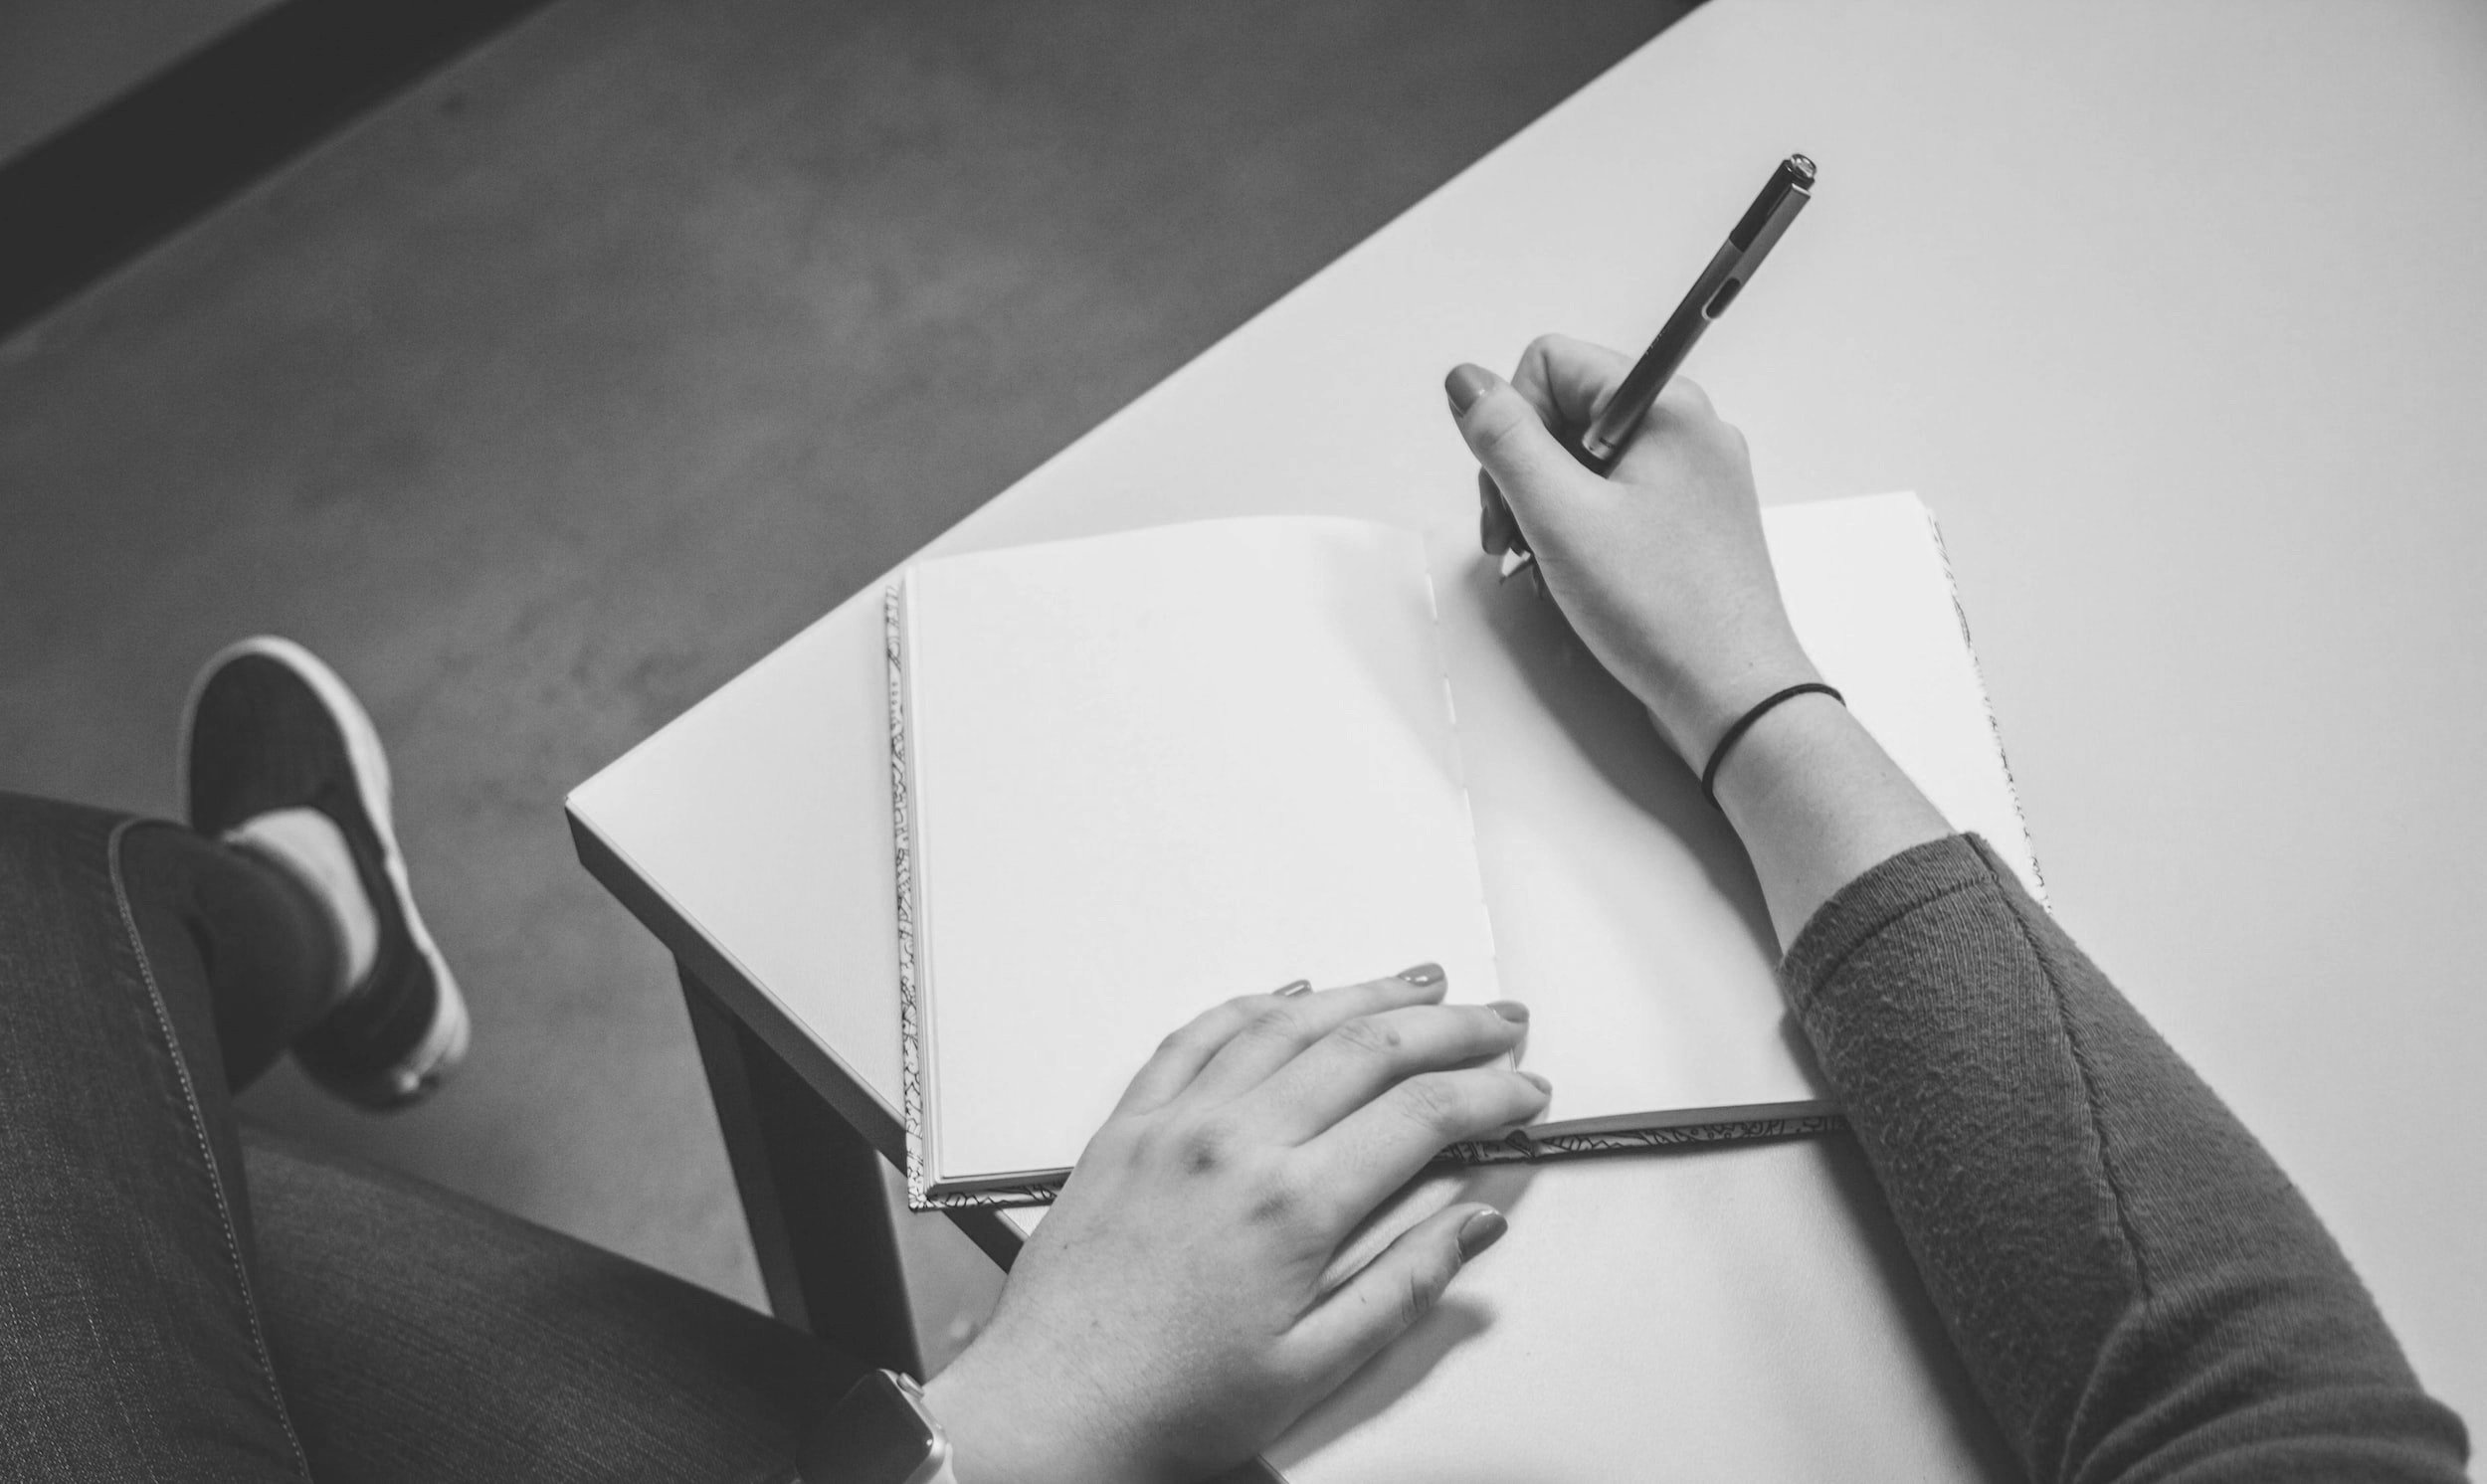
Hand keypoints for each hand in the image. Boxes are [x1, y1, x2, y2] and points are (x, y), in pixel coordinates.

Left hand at [924, 967, 1547, 1483]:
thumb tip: (1472, 1225)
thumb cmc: (1169, 1402)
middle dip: (1450, 1027)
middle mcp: (1233, 1145)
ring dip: (1364, 994)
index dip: (1489, 1094)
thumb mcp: (1313, 1368)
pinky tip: (1292, 994)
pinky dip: (1254, 1004)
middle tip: (1500, 1020)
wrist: (1051, 1408)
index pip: (1420, 1116)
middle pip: (1367, 1048)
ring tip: (1421, 983)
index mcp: (1290, 1207)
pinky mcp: (1127, 1126)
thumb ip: (1403, 1287)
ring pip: (1287, 1024)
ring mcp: (1175, 1125)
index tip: (1525, 1091)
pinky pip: (1197, 1037)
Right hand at [1446, 335, 1819, 765]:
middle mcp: (1686, 430)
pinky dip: (1579, 530)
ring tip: (1542, 562)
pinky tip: (1573, 574)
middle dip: (1523, 470)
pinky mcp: (1687, 521)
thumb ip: (1504, 440)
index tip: (1511, 487)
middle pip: (1565, 411)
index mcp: (1666, 408)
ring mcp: (1691, 478)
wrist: (1733, 697)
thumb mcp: (1560, 516)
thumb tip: (1467, 381)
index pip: (1552, 363)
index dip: (1513, 422)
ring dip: (1545, 506)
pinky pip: (1613, 499)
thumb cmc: (1664, 611)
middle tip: (1515, 536)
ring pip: (1584, 460)